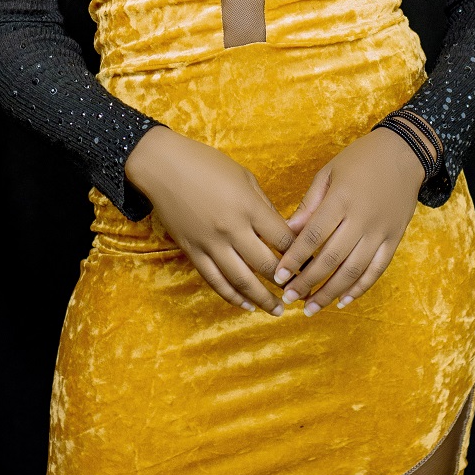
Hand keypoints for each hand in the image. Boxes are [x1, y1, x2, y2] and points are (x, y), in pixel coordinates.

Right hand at [125, 126, 293, 315]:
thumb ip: (264, 206)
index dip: (301, 255)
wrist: (163, 166)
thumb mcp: (244, 177)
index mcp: (249, 207)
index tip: (312, 265)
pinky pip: (215, 280)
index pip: (283, 240)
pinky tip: (246, 305)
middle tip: (301, 293)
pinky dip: (232, 296)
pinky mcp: (192, 251)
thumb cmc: (207, 164)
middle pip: (267, 265)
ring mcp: (210, 243)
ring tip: (277, 311)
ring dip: (263, 299)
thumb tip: (281, 231)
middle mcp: (232, 229)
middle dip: (287, 283)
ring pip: (242, 281)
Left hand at [273, 129, 425, 314]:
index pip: (313, 236)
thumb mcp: (329, 173)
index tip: (279, 276)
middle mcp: (362, 219)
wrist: (404, 153)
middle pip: (331, 259)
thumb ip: (309, 204)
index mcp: (341, 199)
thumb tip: (287, 231)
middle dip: (307, 282)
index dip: (294, 259)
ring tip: (311, 307)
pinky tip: (343, 301)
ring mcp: (380, 231)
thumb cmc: (360, 159)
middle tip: (289, 297)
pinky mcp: (395, 238)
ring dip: (331, 292)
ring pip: (353, 270)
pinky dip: (360, 288)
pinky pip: (377, 269)